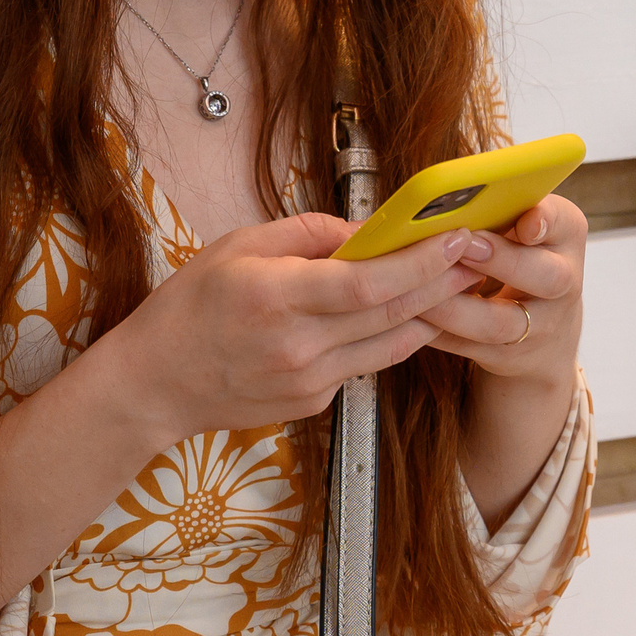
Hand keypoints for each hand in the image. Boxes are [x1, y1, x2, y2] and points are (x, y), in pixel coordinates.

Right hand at [107, 212, 489, 447]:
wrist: (153, 384)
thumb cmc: (189, 307)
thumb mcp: (237, 246)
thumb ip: (306, 234)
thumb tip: (365, 231)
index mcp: (276, 297)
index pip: (369, 283)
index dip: (421, 262)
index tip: (457, 237)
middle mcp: (297, 345)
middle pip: (392, 314)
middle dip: (445, 283)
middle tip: (481, 255)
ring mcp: (307, 381)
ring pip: (390, 346)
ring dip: (432, 313)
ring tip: (463, 283)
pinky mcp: (312, 403)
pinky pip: (365, 365)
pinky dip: (391, 338)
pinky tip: (411, 315)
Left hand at [417, 195, 585, 387]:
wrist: (544, 329)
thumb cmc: (521, 257)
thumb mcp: (524, 227)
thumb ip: (499, 209)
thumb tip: (442, 192)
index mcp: (566, 237)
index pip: (565, 223)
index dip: (545, 221)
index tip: (525, 222)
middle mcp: (563, 283)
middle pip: (546, 276)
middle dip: (502, 261)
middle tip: (463, 246)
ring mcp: (539, 327)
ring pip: (500, 323)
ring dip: (456, 306)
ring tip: (418, 288)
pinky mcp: (507, 356)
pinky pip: (468, 347)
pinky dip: (436, 332)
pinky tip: (408, 316)